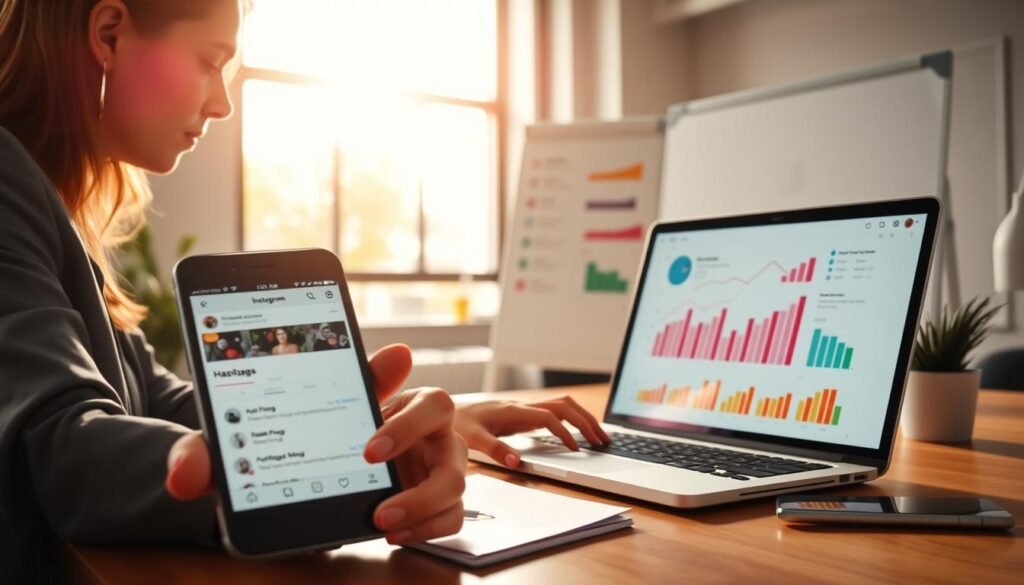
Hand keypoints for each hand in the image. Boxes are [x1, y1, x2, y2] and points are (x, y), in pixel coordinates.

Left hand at [165, 344, 467, 544]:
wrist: (311, 485)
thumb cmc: (288, 453)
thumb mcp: (247, 451)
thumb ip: (211, 457)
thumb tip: (182, 476)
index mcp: (367, 395)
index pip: (392, 370)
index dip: (390, 372)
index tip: (380, 400)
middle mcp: (410, 423)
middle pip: (443, 408)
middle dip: (410, 432)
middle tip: (369, 459)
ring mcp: (431, 462)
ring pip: (456, 472)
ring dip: (424, 497)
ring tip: (382, 519)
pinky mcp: (438, 500)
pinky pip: (454, 512)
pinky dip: (430, 527)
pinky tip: (394, 534)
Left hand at [454, 396, 610, 467]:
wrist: (443, 412)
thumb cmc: (456, 424)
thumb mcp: (471, 439)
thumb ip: (494, 448)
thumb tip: (516, 461)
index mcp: (513, 411)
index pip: (550, 417)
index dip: (566, 433)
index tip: (577, 450)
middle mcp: (521, 406)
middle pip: (564, 406)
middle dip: (586, 421)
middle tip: (603, 440)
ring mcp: (522, 409)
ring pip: (562, 405)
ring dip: (582, 417)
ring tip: (598, 436)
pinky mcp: (520, 414)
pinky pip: (552, 412)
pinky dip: (570, 420)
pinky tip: (574, 435)